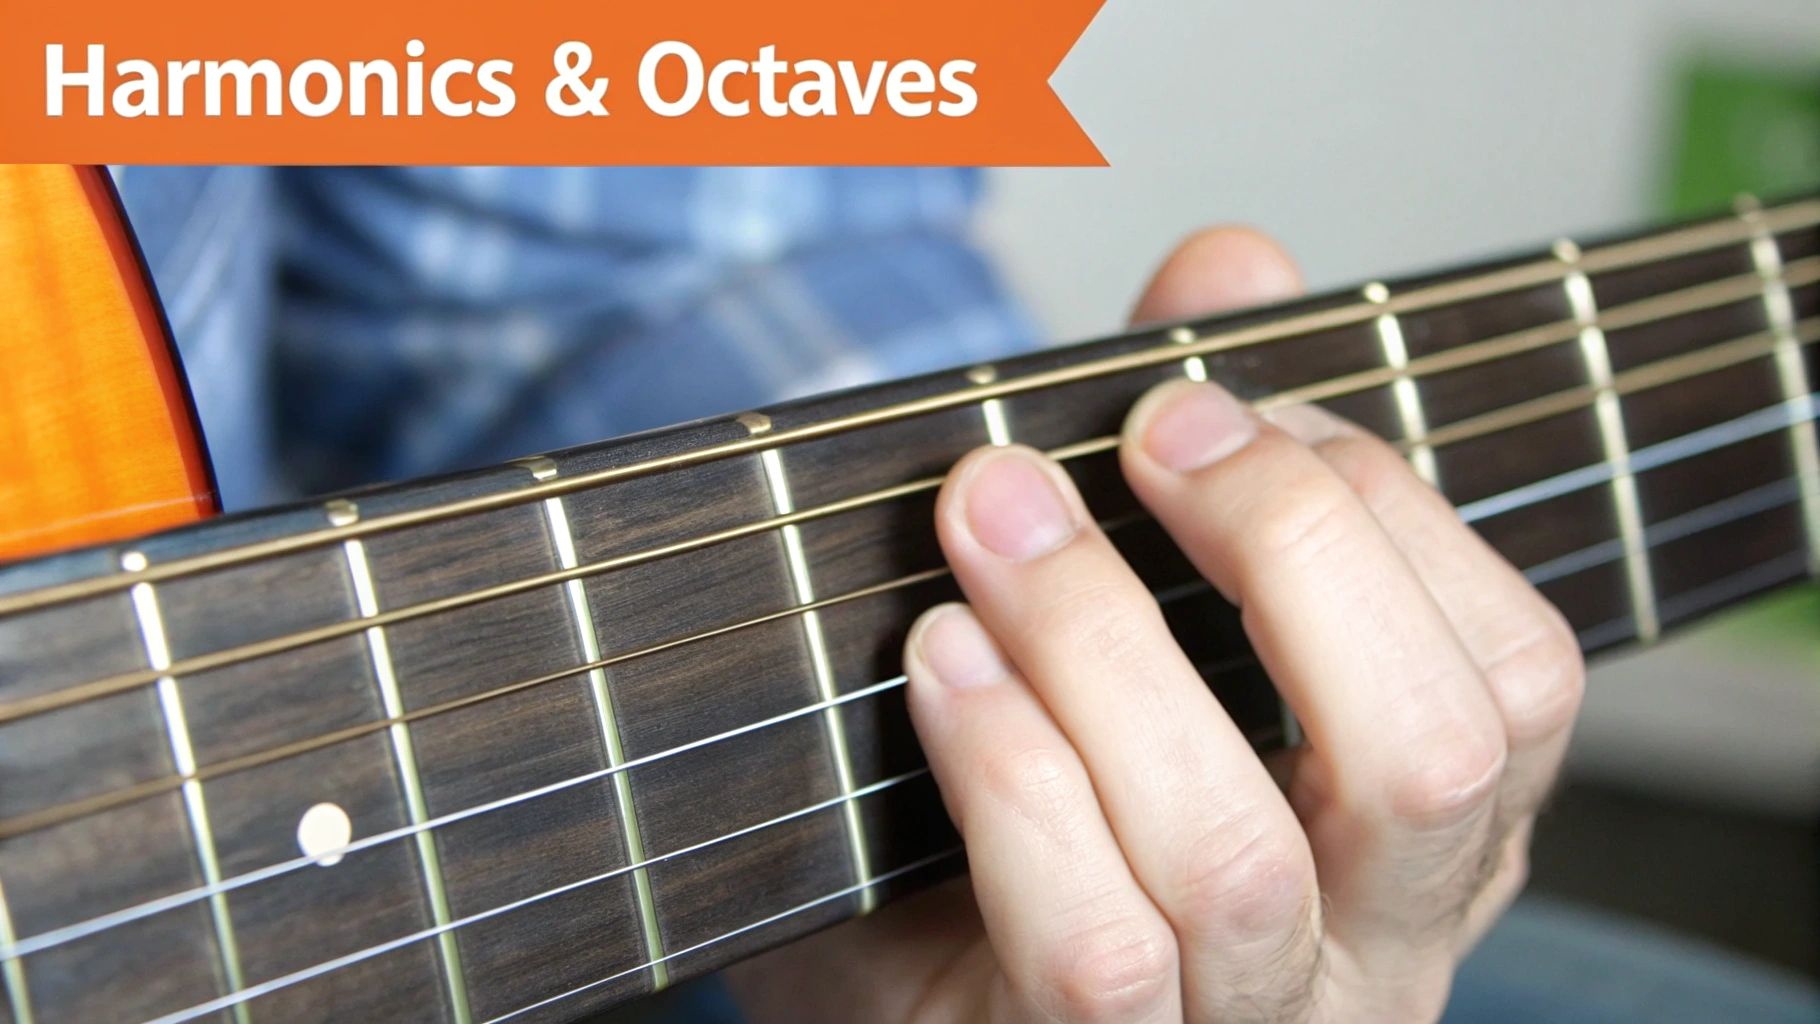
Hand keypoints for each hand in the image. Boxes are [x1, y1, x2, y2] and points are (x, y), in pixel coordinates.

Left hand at [727, 228, 1584, 1022]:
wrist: (908, 971)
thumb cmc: (1059, 780)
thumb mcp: (1151, 610)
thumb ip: (1205, 449)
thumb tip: (1234, 264)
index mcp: (1434, 833)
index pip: (1515, 674)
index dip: (1382, 506)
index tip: (1218, 399)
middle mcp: (1378, 946)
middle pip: (1430, 755)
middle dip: (1286, 549)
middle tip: (1143, 435)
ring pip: (1238, 852)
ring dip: (1099, 642)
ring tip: (989, 520)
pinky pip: (1096, 945)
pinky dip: (1012, 777)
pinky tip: (939, 667)